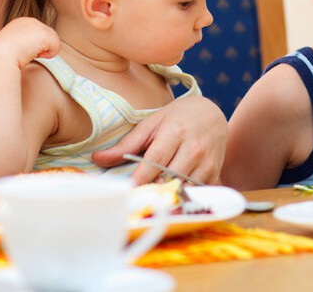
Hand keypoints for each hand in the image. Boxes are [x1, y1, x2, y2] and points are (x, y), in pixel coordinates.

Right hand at [0, 17, 60, 67]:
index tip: (18, 50)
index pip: (36, 37)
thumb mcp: (12, 46)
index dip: (30, 48)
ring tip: (27, 53)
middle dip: (37, 48)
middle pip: (45, 37)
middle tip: (22, 52)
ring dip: (42, 52)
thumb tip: (38, 49)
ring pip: (52, 42)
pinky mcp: (45, 33)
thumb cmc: (2, 57)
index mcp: (20, 22)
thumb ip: (24, 43)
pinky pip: (56, 47)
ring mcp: (37, 25)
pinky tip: (34, 54)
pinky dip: (48, 54)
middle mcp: (29, 20)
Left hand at [92, 96, 226, 183]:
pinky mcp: (215, 173)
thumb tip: (97, 159)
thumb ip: (127, 144)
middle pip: (169, 178)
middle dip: (151, 189)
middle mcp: (194, 148)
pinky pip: (197, 193)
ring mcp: (207, 162)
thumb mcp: (151, 124)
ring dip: (167, 195)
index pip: (155, 161)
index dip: (140, 178)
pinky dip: (183, 196)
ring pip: (183, 188)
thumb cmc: (177, 118)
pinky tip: (173, 193)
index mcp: (175, 132)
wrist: (211, 113)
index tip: (126, 191)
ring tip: (153, 196)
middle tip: (136, 197)